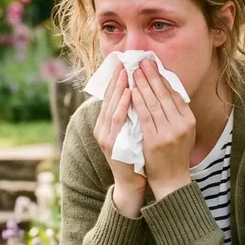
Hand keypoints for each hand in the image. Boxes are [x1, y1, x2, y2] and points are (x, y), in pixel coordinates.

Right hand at [93, 62, 147, 213]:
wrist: (132, 183)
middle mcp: (102, 128)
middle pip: (108, 98)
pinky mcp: (110, 144)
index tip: (124, 63)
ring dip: (119, 88)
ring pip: (112, 106)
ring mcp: (105, 136)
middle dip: (117, 79)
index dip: (116, 79)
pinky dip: (122, 105)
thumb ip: (133, 115)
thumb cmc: (136, 156)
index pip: (110, 96)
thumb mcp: (133, 132)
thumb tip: (142, 94)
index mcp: (106, 124)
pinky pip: (118, 120)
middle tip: (125, 61)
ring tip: (127, 72)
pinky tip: (129, 93)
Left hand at [132, 59, 195, 198]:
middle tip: (142, 61)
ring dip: (142, 85)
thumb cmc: (175, 154)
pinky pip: (144, 116)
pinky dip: (137, 102)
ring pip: (153, 103)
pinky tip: (131, 91)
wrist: (171, 180)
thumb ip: (177, 113)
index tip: (153, 65)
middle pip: (164, 94)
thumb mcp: (183, 132)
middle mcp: (181, 125)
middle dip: (151, 76)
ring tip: (134, 71)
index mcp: (189, 120)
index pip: (174, 94)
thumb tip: (165, 89)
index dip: (162, 78)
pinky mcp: (155, 140)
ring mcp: (169, 133)